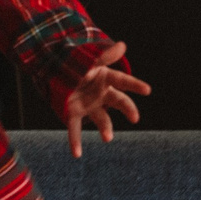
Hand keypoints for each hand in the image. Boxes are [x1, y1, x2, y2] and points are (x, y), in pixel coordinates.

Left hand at [62, 42, 151, 156]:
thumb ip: (105, 56)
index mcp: (106, 79)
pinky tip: (77, 154)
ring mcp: (88, 105)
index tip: (147, 90)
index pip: (123, 81)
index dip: (134, 85)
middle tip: (135, 118)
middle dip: (127, 109)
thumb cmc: (75, 63)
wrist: (53, 69)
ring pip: (101, 118)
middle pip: (118, 101)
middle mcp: (100, 94)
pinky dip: (75, 141)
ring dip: (105, 128)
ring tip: (108, 138)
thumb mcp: (89, 59)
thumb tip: (122, 45)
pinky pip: (75, 128)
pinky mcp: (74, 112)